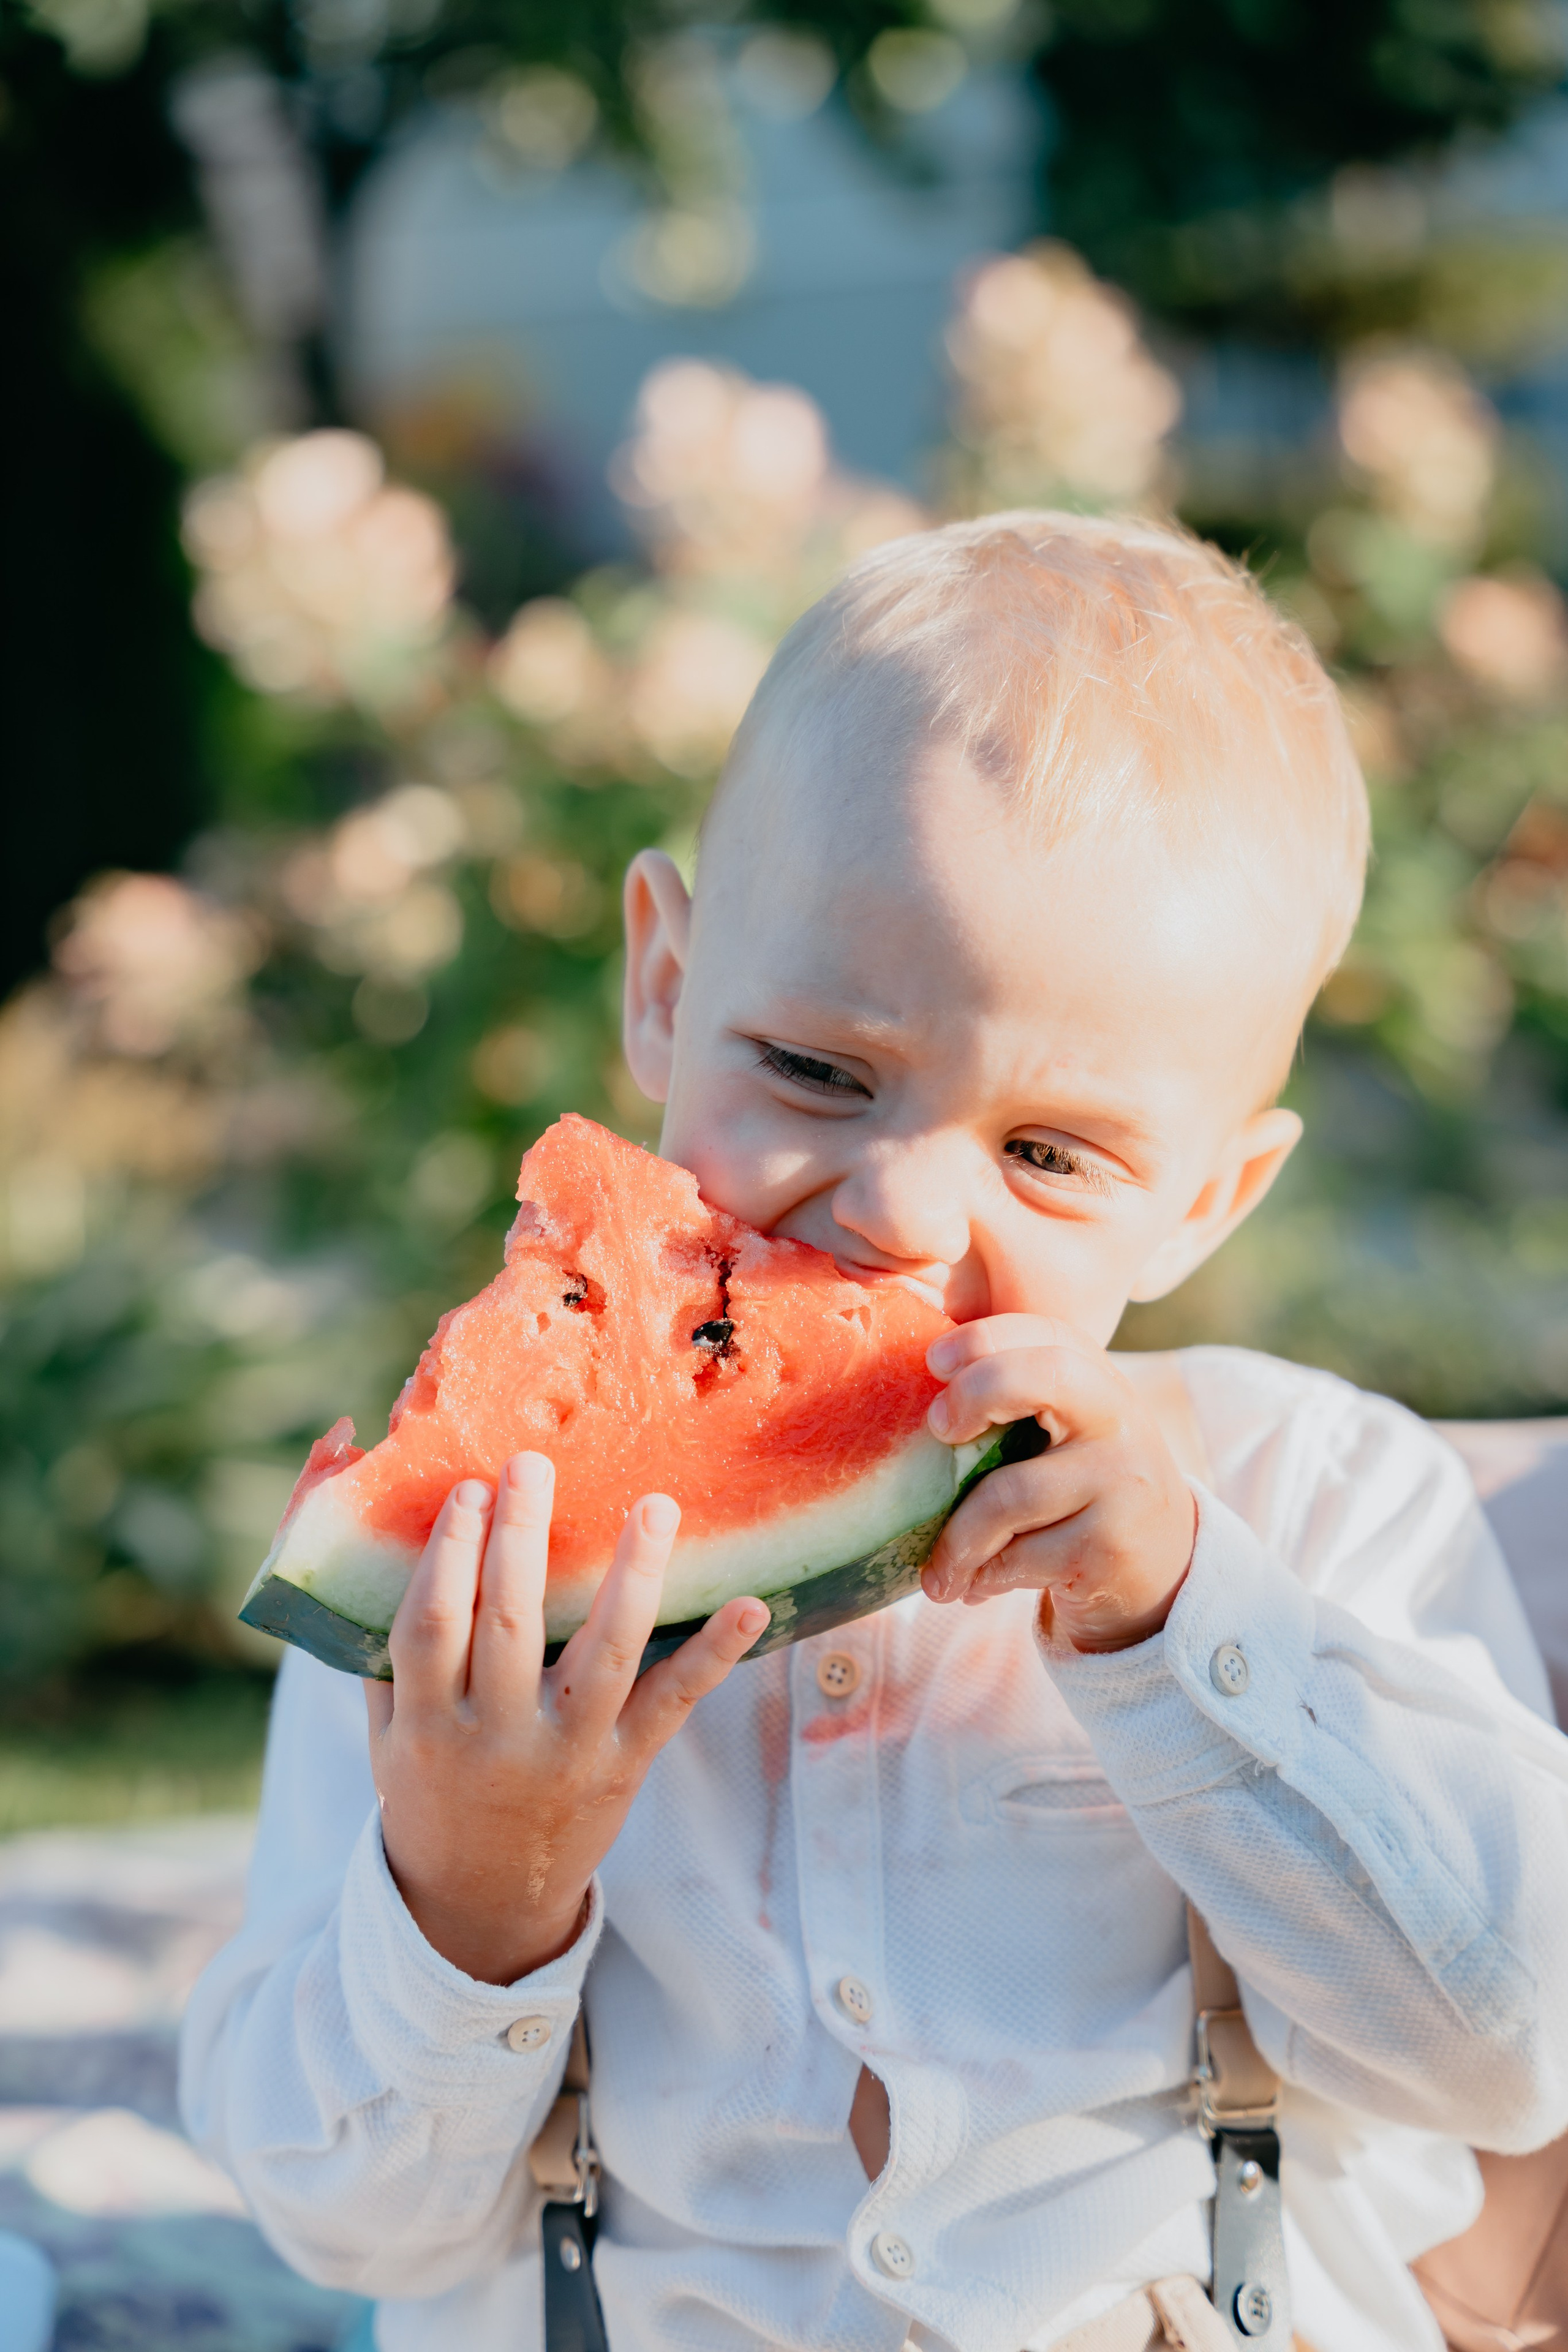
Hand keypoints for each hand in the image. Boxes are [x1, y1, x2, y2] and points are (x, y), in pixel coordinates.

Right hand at [364, 1455, 768, 1983]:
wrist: (480, 1904)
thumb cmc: (430, 1790)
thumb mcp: (388, 1735)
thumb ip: (392, 1654)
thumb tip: (396, 1540)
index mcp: (428, 1726)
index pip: (432, 1626)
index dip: (450, 1554)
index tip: (469, 1489)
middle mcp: (497, 1739)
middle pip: (510, 1622)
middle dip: (518, 1536)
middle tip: (532, 1464)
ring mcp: (568, 1752)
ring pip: (605, 1651)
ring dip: (633, 1573)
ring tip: (653, 1504)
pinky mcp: (625, 1765)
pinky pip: (674, 1702)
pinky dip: (715, 1652)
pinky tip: (751, 1604)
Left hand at [921, 1317, 1196, 1652]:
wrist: (1164, 1568)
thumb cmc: (1080, 1489)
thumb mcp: (1063, 1434)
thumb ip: (1011, 1408)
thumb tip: (904, 1405)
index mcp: (1096, 1380)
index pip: (1046, 1333)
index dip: (983, 1338)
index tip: (933, 1362)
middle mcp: (1117, 1419)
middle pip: (1047, 1376)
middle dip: (977, 1393)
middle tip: (939, 1430)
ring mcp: (1121, 1480)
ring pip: (1009, 1494)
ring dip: (957, 1539)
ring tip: (938, 1569)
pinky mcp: (1111, 1544)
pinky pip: (1020, 1556)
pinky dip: (983, 1575)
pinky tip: (976, 1585)